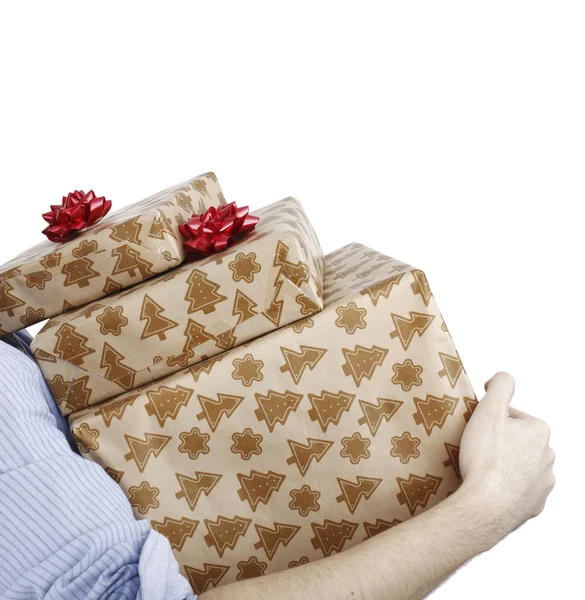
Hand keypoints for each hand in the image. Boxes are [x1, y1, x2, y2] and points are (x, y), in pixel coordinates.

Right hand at [459, 372, 554, 534]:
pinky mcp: (535, 505)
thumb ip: (500, 385)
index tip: (478, 430)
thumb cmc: (486, 459)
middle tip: (477, 448)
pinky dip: (505, 486)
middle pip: (516, 440)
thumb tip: (502, 378)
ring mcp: (543, 483)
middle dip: (499, 442)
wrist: (485, 506)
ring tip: (481, 469)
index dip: (490, 420)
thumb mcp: (489, 410)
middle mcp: (548, 456)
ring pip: (519, 465)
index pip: (511, 416)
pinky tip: (488, 487)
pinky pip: (518, 489)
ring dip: (503, 464)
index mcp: (539, 431)